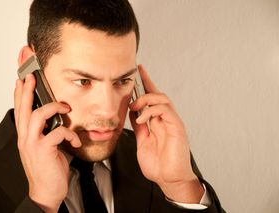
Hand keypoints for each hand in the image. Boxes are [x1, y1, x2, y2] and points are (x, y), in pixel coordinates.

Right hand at [14, 74, 80, 211]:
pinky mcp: (43, 150)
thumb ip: (49, 133)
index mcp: (26, 136)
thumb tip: (60, 121)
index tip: (23, 80)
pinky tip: (75, 140)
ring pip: (37, 116)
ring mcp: (32, 144)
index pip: (20, 111)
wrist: (47, 192)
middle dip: (28, 90)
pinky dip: (69, 134)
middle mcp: (26, 138)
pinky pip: (57, 133)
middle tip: (32, 76)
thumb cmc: (48, 169)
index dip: (20, 94)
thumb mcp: (47, 147)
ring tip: (65, 107)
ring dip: (53, 108)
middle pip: (23, 108)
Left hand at [129, 65, 203, 202]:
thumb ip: (139, 126)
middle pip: (158, 94)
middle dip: (145, 85)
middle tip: (131, 92)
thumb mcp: (143, 141)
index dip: (146, 83)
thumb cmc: (158, 164)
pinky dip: (151, 111)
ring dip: (147, 99)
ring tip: (135, 107)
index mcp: (158, 122)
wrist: (169, 180)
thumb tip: (133, 112)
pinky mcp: (177, 127)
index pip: (152, 98)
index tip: (138, 71)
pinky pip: (165, 110)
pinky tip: (142, 118)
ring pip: (163, 99)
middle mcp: (166, 119)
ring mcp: (172, 122)